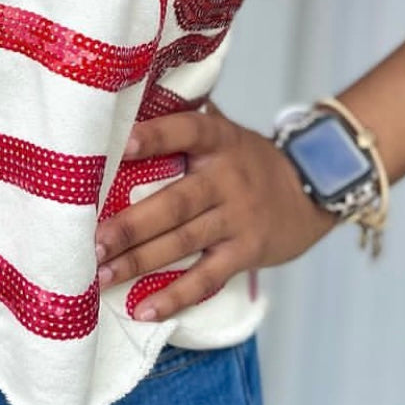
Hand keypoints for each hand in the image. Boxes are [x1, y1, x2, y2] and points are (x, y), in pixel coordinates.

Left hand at [94, 103, 338, 321]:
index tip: (121, 146)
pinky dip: (175, 296)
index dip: (154, 137)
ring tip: (101, 273)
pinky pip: (207, 277)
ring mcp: (239, 218)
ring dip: (139, 261)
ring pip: (183, 241)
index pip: (185, 131)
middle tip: (92, 241)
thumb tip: (134, 95)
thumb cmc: (247, 159)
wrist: (311, 190)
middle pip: (174, 202)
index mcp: (218, 140)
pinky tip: (144, 309)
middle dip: (130, 224)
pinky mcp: (246, 252)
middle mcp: (228, 178)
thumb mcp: (225, 131)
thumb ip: (186, 115)